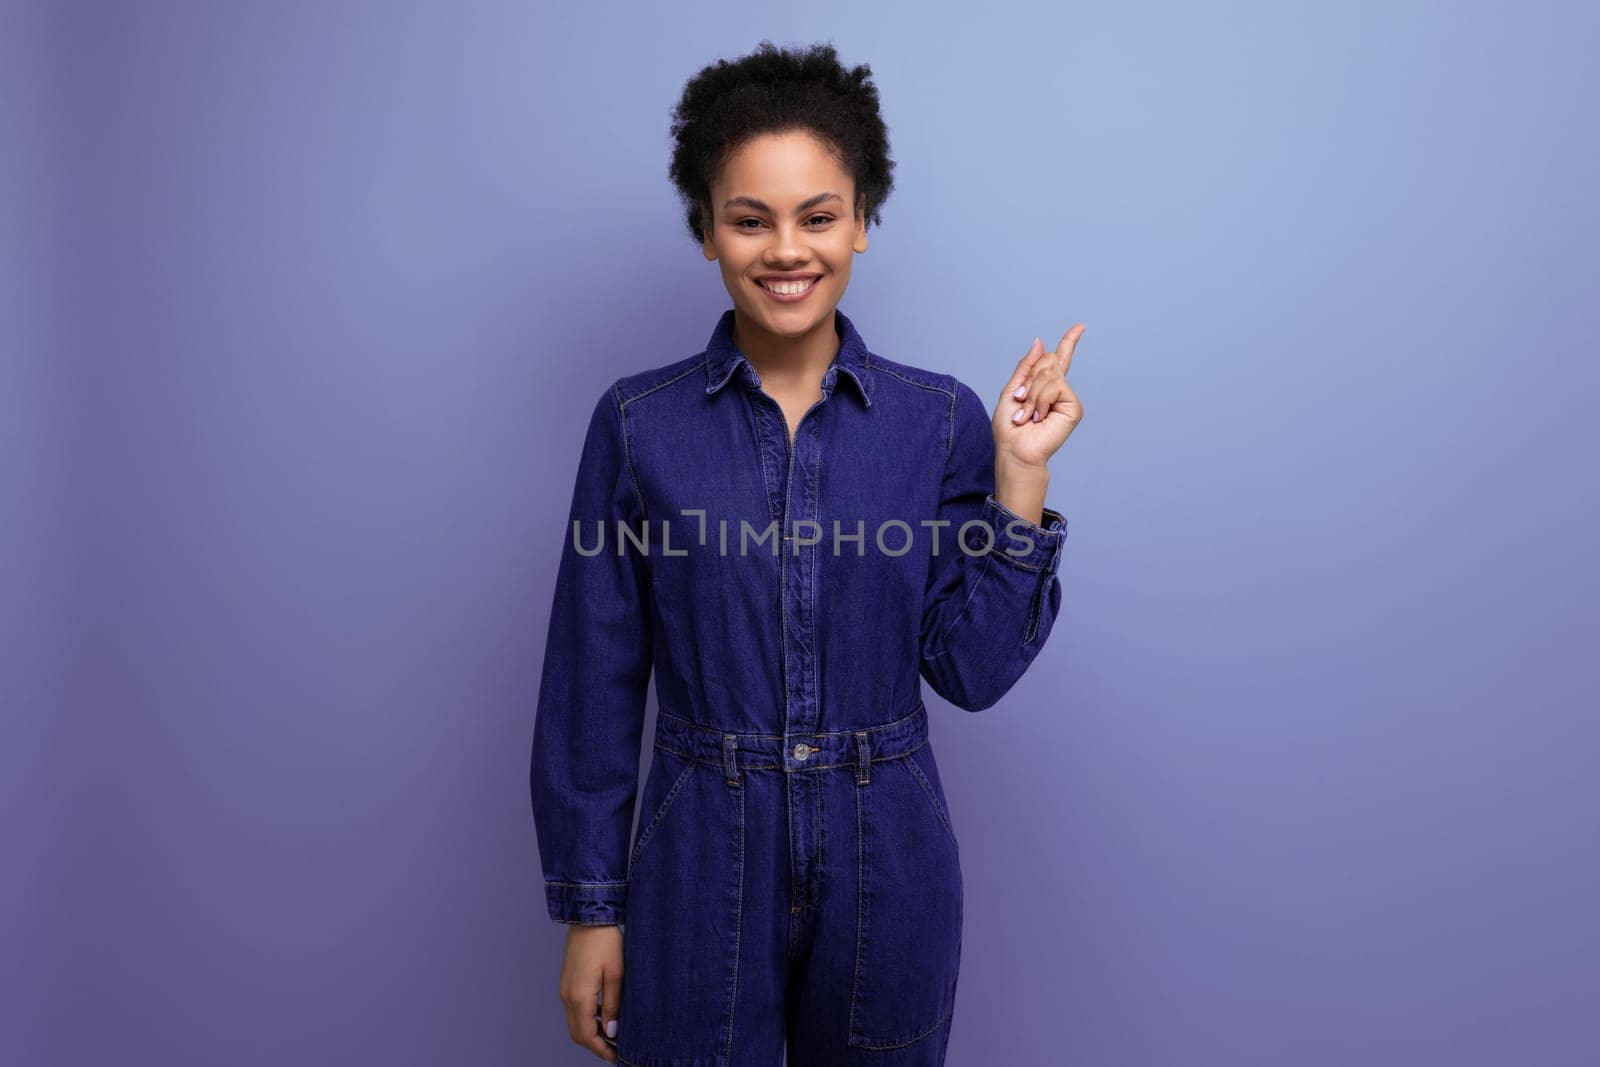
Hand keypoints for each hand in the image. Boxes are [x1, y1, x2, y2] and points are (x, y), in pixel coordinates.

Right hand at [557, 924, 623, 1061]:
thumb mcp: (616, 974)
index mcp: (579, 996)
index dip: (601, 1050)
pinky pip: (574, 1010)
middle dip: (595, 1045)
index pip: (587, 1035)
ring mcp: (564, 989)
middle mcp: (567, 995)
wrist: (589, 916)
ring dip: (591, 1033)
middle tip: (616, 1050)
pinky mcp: (567, 982)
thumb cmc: (606, 942)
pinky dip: (587, 1019)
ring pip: (575, 1023)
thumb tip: (612, 1031)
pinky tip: (604, 1015)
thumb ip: (613, 1005)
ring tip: (613, 1035)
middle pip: (577, 1033)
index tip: (617, 1057)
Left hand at [992, 324, 1085, 468]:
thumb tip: (1040, 341)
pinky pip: (1055, 386)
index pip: (1059, 359)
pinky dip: (1040, 400)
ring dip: (1032, 395)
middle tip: (1021, 403)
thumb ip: (1026, 366)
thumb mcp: (1013, 389)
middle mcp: (1059, 389)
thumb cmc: (1010, 426)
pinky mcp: (1074, 407)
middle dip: (1029, 380)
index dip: (1069, 341)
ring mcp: (1067, 398)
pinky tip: (1039, 417)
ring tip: (1027, 415)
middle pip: (1048, 361)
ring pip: (1050, 375)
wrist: (1015, 449)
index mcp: (1045, 385)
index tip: (1080, 327)